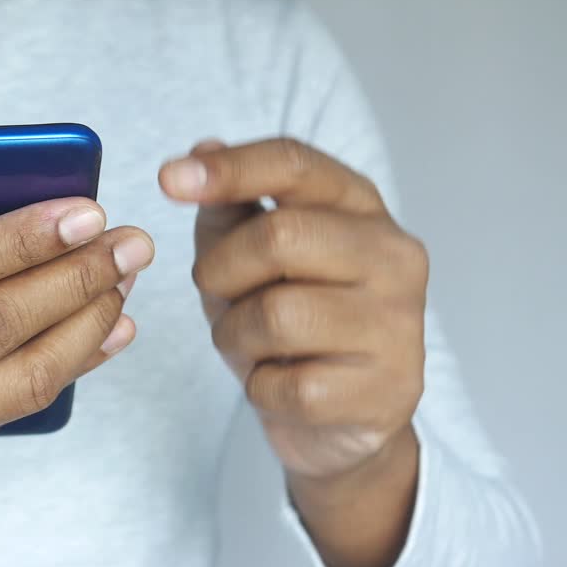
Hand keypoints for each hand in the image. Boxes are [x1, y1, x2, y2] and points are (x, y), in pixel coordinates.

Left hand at [159, 137, 425, 566]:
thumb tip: (202, 150)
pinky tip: (279, 383)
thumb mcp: (250, 256)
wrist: (339, 417)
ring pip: (278, 315)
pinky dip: (261, 387)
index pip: (295, 165)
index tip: (168, 179)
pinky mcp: (386, 389)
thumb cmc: (293, 321)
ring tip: (250, 343)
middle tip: (217, 293)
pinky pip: (286, 383)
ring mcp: (398, 324)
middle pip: (279, 237)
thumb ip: (229, 206)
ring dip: (235, 335)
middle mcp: (393, 255)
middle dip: (221, 270)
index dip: (228, 169)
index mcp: (361, 207)